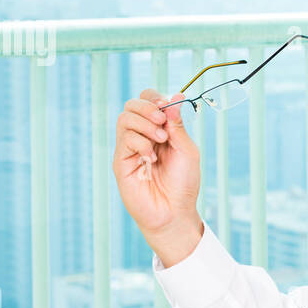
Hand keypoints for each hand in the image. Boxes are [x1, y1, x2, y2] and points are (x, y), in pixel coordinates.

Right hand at [113, 89, 203, 265]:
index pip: (148, 101)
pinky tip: (151, 158)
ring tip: (160, 141)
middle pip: (132, 105)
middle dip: (148, 107)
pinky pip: (124, 139)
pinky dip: (140, 142)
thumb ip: (178, 124)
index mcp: (159, 130)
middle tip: (162, 121)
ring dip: (145, 124)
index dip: (155, 99)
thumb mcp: (187, 149)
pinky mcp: (121, 161)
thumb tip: (176, 96)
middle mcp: (142, 136)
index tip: (168, 107)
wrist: (174, 211)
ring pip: (125, 118)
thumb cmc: (183, 184)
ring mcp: (129, 148)